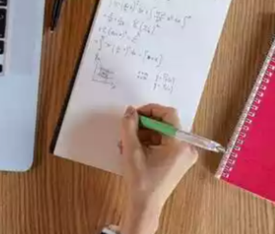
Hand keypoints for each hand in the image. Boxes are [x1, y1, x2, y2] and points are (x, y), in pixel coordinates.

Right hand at [120, 104, 197, 233]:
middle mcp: (187, 147)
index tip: (134, 115)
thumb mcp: (131, 151)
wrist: (145, 205)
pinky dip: (150, 142)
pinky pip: (165, 143)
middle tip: (128, 129)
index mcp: (180, 144)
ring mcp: (184, 155)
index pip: (169, 114)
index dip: (150, 109)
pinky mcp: (179, 161)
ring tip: (127, 142)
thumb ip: (129, 126)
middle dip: (145, 124)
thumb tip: (129, 110)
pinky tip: (134, 149)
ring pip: (163, 133)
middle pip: (166, 124)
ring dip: (144, 133)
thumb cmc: (140, 180)